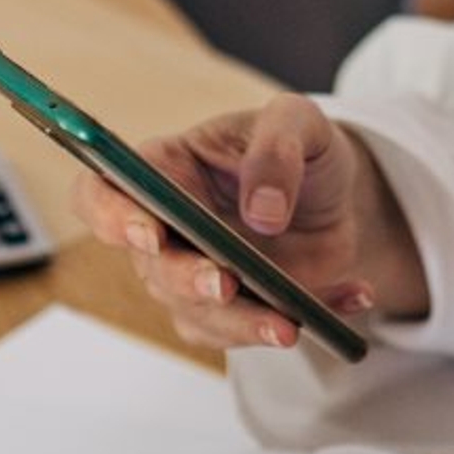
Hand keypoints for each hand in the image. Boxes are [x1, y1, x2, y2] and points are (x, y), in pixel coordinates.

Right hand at [73, 94, 429, 348]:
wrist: (335, 191)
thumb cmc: (297, 144)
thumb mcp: (298, 122)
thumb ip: (277, 150)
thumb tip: (262, 212)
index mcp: (163, 170)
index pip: (100, 194)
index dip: (110, 217)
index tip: (148, 233)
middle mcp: (167, 230)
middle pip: (151, 268)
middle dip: (186, 280)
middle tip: (224, 282)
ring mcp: (198, 276)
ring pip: (198, 315)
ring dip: (244, 322)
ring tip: (294, 320)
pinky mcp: (236, 311)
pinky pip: (255, 331)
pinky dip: (308, 319)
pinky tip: (352, 296)